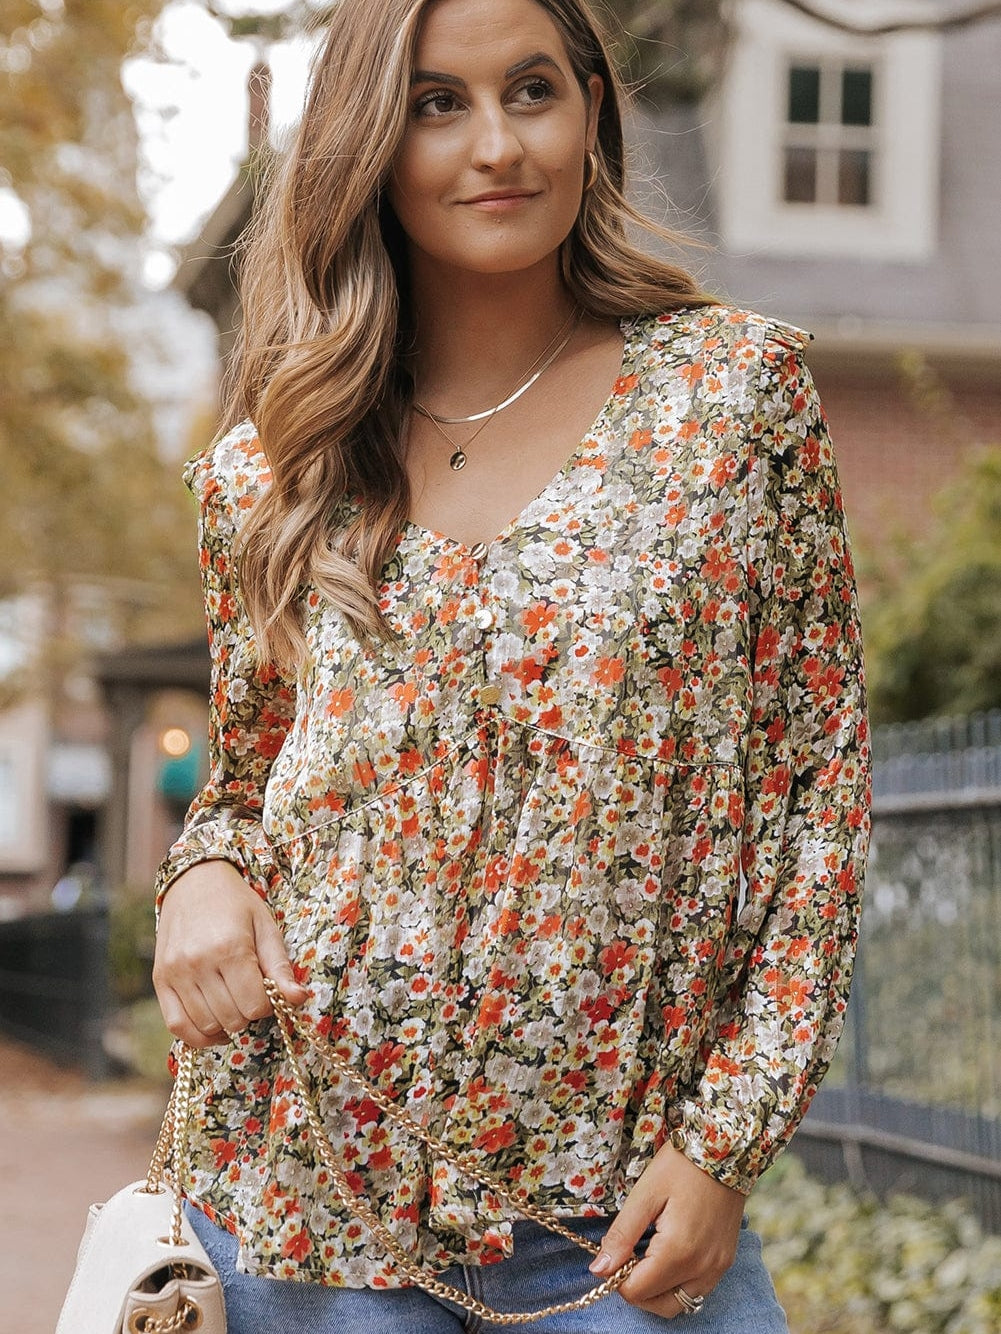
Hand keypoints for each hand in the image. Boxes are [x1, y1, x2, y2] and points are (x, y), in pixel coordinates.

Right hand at [153, 860, 307, 1046]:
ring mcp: (175, 973)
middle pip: (232, 1018)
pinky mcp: (160, 980)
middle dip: (248, 1013)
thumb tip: (298, 999)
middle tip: (251, 993)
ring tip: (235, 1004)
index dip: (268, 1004)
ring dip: (226, 1024)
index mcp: (230, 948)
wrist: (194, 882)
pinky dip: (197, 1035)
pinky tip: (214, 1027)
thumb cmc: (237, 905)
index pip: (255, 1005)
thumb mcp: (265, 927)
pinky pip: (176, 1025)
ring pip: (206, 1025)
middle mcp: (198, 963)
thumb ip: (280, 966)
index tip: (268, 990)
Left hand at [589, 1142, 744, 1318]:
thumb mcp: (645, 1194)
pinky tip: (668, 1257)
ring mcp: (718, 1268)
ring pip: (681, 1303)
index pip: (637, 1291)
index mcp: (678, 1252)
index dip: (617, 1277)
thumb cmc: (682, 1166)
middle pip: (658, 1304)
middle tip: (627, 1256)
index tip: (615, 1250)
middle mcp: (702, 1268)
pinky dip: (678, 1284)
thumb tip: (598, 1269)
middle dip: (636, 1288)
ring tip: (646, 1257)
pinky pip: (698, 1290)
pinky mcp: (726, 1262)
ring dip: (658, 1291)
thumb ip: (622, 1235)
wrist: (726, 1149)